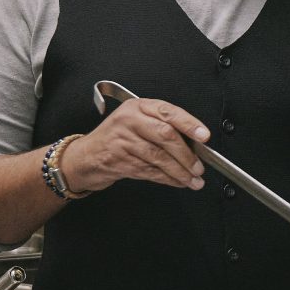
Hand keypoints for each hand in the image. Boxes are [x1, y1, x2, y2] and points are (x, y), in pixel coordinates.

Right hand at [63, 98, 209, 196]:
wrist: (86, 156)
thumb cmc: (116, 137)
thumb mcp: (137, 121)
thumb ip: (162, 126)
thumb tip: (194, 143)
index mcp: (138, 107)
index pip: (168, 112)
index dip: (189, 124)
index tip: (203, 136)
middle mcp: (129, 121)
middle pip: (165, 135)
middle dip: (186, 154)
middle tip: (199, 167)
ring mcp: (123, 141)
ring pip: (159, 157)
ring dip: (179, 171)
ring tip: (193, 179)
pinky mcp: (119, 161)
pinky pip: (150, 171)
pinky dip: (167, 179)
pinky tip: (178, 182)